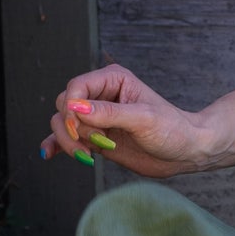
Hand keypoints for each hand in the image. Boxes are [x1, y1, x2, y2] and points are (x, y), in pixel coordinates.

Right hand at [43, 65, 219, 178]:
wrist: (185, 152)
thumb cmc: (172, 129)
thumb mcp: (143, 119)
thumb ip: (109, 113)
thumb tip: (75, 108)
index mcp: (113, 80)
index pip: (76, 87)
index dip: (72, 107)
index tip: (82, 129)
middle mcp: (101, 96)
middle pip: (64, 106)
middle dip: (73, 128)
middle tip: (98, 143)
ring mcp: (97, 118)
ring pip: (63, 124)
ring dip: (69, 141)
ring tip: (90, 155)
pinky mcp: (96, 138)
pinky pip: (68, 139)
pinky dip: (57, 145)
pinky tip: (48, 153)